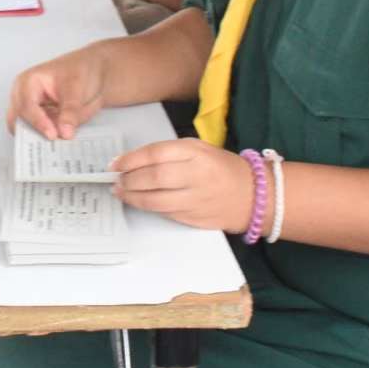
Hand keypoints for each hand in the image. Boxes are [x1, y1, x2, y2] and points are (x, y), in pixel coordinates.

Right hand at [6, 47, 108, 140]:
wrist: (93, 72)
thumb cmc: (80, 71)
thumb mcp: (77, 88)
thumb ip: (70, 111)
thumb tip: (64, 132)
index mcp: (28, 82)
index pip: (27, 105)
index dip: (38, 122)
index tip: (52, 135)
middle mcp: (24, 97)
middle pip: (19, 121)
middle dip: (32, 133)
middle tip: (50, 145)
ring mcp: (31, 111)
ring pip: (25, 131)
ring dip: (38, 139)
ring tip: (56, 147)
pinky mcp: (40, 122)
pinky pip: (37, 135)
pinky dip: (46, 140)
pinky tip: (59, 145)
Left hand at [113, 138, 256, 232]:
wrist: (254, 196)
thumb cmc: (220, 167)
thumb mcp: (198, 148)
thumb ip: (168, 152)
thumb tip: (132, 160)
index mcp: (196, 153)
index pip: (156, 154)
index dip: (130, 159)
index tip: (115, 163)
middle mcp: (196, 176)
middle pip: (154, 178)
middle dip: (128, 180)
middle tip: (115, 179)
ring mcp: (196, 200)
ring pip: (156, 200)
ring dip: (132, 197)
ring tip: (120, 192)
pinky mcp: (195, 219)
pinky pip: (165, 213)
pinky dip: (148, 207)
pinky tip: (138, 201)